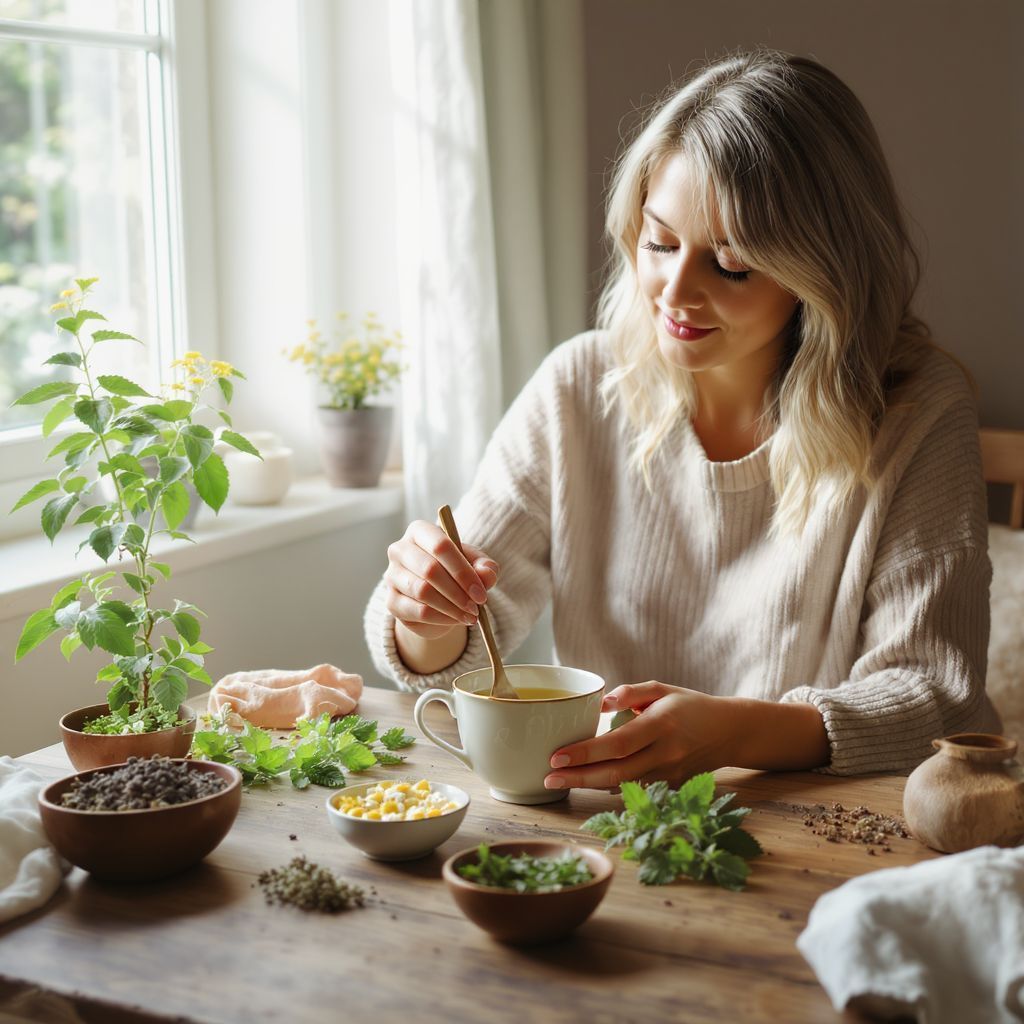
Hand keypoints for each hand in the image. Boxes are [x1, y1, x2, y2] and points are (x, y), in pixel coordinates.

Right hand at [384, 519, 498, 638]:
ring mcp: (392, 576)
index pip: (441, 545)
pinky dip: (442, 618)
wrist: (436, 597)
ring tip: (470, 615)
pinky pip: (418, 611)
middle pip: (429, 569)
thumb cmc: (455, 571)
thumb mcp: (475, 565)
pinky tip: (456, 619)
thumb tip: (487, 572)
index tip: (481, 592)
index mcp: (420, 531)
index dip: (462, 571)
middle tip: (476, 606)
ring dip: (451, 607)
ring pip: (423, 592)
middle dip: (458, 591)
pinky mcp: (391, 601)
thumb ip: (484, 567)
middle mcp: (400, 549)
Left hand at [543, 682, 738, 790]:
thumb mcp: (663, 689)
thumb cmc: (691, 706)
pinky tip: (588, 781)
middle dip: (578, 778)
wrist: (730, 732)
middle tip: (547, 778)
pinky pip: (634, 789)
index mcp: (661, 725)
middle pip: (616, 773)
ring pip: (623, 786)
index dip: (586, 753)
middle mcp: (665, 754)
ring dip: (589, 785)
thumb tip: (602, 703)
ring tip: (558, 781)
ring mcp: (669, 775)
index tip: (557, 756)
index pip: (617, 744)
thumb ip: (631, 692)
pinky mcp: (670, 787)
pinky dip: (610, 786)